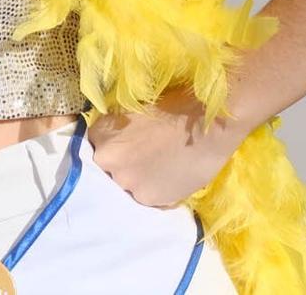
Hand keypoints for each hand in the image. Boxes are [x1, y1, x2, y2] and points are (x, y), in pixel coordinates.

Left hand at [84, 87, 241, 208]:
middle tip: (146, 157)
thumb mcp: (136, 109)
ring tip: (161, 168)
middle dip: (124, 164)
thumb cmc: (176, 106)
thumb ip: (119, 128)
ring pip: (128, 185)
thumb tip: (118, 138)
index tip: (127, 145)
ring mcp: (128, 183)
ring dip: (140, 179)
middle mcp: (108, 161)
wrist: (209, 124)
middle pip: (109, 168)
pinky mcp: (150, 199)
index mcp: (101, 135)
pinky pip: (148, 197)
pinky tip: (171, 177)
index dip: (113, 146)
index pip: (96, 146)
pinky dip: (157, 189)